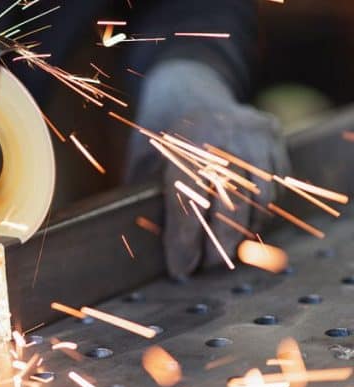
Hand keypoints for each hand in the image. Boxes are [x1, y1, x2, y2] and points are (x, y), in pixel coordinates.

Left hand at [126, 60, 288, 279]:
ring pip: (259, 199)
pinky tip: (244, 225)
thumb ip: (146, 198)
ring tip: (226, 252)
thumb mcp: (143, 160)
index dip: (185, 242)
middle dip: (218, 246)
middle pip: (230, 207)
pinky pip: (275, 184)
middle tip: (206, 268)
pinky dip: (261, 210)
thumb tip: (153, 247)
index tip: (180, 269)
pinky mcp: (273, 135)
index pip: (188, 203)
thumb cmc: (159, 134)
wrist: (188, 85)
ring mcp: (254, 134)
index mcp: (185, 143)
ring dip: (244, 232)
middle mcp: (224, 136)